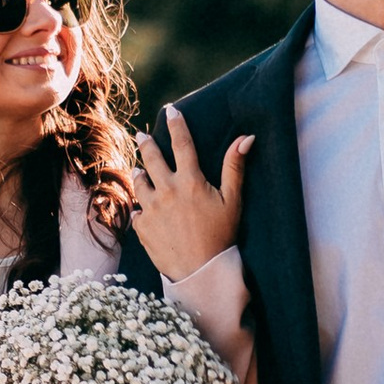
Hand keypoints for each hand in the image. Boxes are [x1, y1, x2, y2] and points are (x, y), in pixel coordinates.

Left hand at [131, 107, 252, 280]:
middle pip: (152, 158)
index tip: (171, 110)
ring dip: (139, 174)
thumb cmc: (221, 237)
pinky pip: (137, 213)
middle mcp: (167, 191)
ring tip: (138, 170)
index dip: (177, 124)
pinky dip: (141, 210)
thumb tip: (246, 138)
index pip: (183, 144)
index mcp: (191, 181)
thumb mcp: (233, 201)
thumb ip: (235, 168)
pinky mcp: (142, 227)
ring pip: (139, 183)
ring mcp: (151, 209)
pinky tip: (143, 211)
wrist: (201, 272)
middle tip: (142, 136)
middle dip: (146, 144)